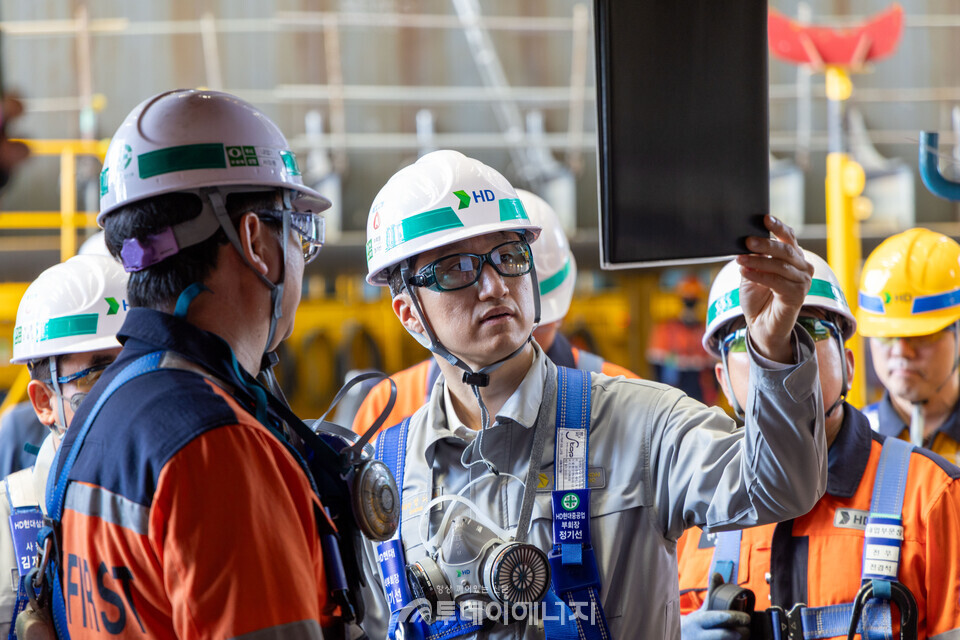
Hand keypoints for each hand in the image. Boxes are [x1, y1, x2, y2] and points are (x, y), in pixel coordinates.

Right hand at [682, 573, 751, 639]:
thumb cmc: (697, 624)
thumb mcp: (703, 609)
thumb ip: (712, 593)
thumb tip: (717, 574)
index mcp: (699, 621)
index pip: (717, 618)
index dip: (733, 618)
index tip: (746, 618)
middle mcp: (700, 636)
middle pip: (724, 635)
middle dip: (740, 633)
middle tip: (747, 630)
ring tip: (741, 636)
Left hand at [736, 215, 812, 362]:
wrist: (762, 325)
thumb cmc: (758, 297)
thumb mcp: (752, 272)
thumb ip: (752, 257)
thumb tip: (744, 241)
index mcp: (793, 257)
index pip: (788, 237)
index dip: (778, 227)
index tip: (764, 218)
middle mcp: (802, 267)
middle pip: (785, 250)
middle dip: (765, 244)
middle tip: (747, 241)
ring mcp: (803, 281)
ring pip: (781, 266)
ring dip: (758, 261)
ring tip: (739, 259)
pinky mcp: (798, 295)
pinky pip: (777, 281)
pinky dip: (759, 275)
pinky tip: (745, 272)